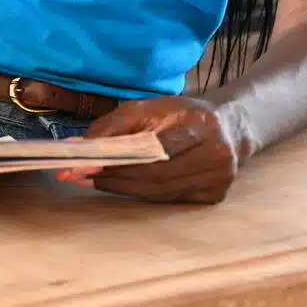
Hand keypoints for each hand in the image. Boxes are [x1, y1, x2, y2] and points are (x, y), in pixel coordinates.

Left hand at [55, 96, 240, 203]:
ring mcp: (217, 180)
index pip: (156, 149)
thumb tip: (79, 147)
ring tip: (92, 181)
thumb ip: (113, 125)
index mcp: (200, 126)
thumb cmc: (181, 114)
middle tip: (79, 177)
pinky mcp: (214, 196)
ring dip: (123, 189)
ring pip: (160, 193)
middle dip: (114, 178)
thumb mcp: (148, 108)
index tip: (85, 166)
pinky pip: (168, 199)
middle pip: (156, 176)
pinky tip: (122, 186)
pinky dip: (142, 194)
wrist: (228, 126)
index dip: (120, 161)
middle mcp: (215, 156)